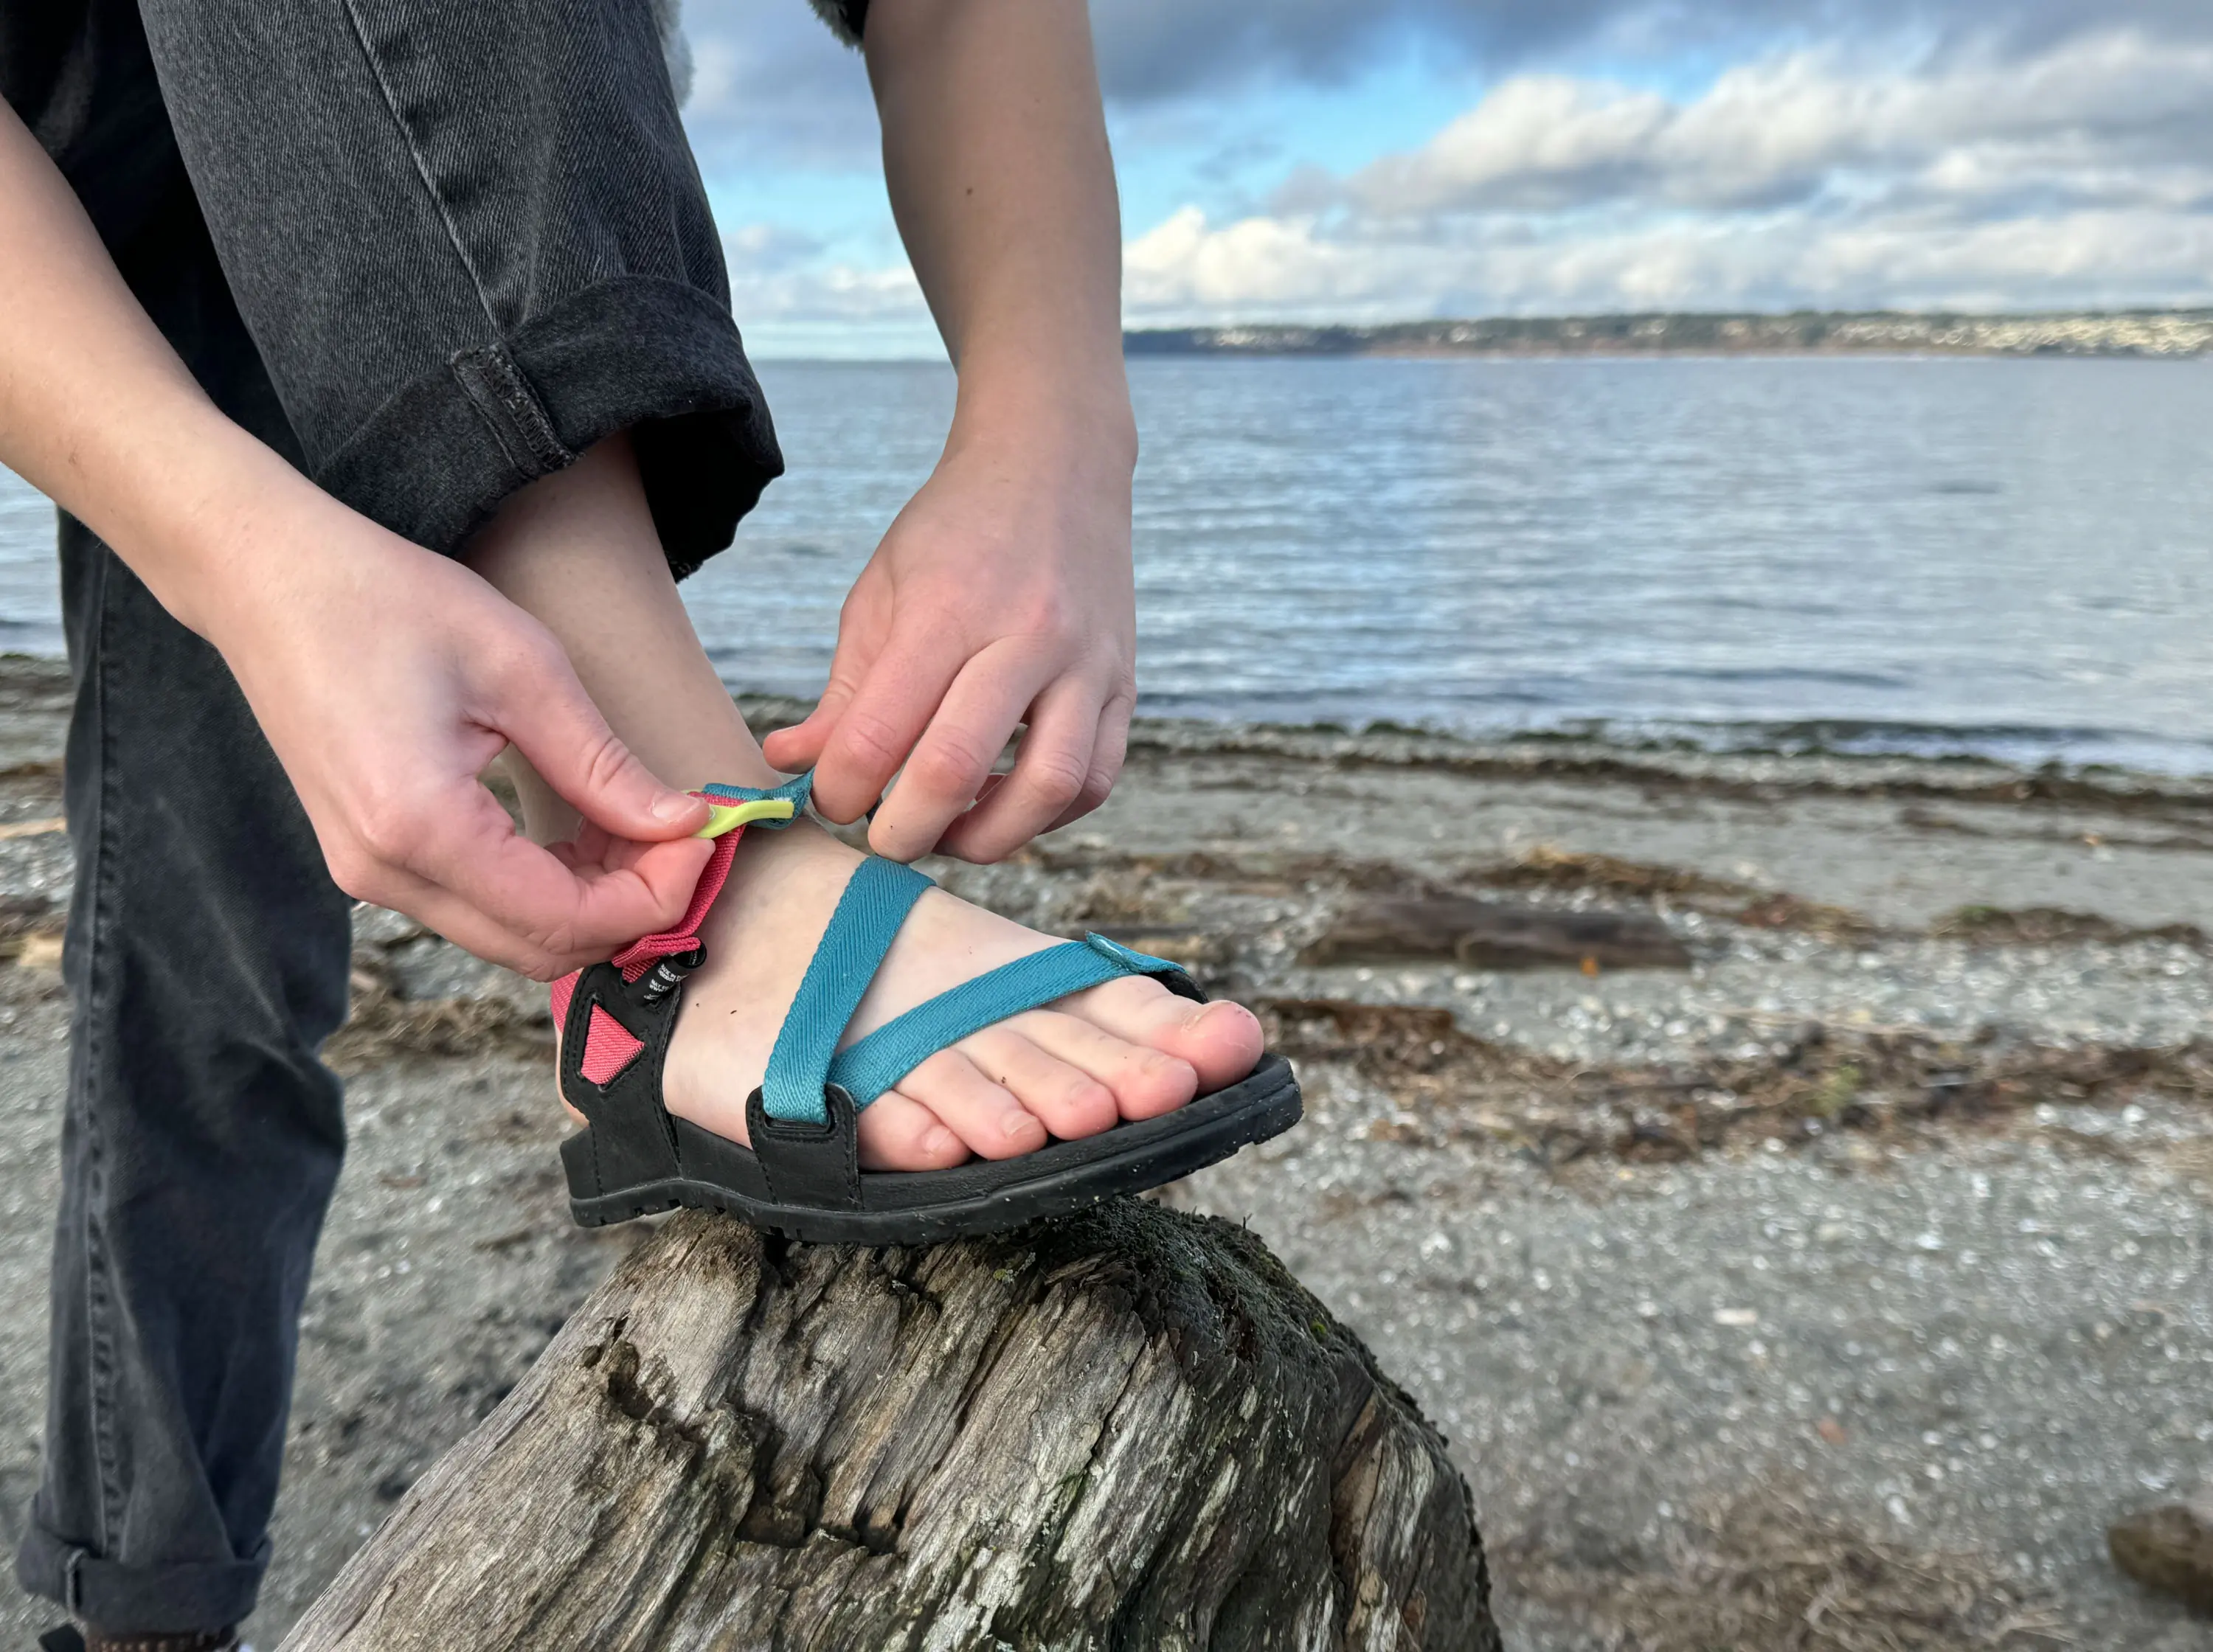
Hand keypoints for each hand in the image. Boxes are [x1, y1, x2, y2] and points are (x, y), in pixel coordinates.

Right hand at [202, 497, 710, 977]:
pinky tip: (588, 827)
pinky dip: (546, 886)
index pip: (568, 919)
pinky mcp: (370, 860)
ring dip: (592, 900)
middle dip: (631, 907)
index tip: (703, 837)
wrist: (268, 580)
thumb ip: (604, 765)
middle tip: (684, 835)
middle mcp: (385, 874)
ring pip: (512, 937)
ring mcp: (369, 876)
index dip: (654, 894)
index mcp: (421, 827)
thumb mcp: (522, 668)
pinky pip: (479, 906)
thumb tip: (683, 824)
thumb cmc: (386, 601)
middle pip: (542, 949)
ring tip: (643, 825)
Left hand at [763, 421, 1136, 862]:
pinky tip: (1008, 805)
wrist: (1058, 465)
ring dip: (989, 837)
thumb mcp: (882, 590)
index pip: (879, 732)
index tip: (830, 800)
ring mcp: (1086, 663)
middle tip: (881, 840)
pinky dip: (1048, 814)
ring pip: (1048, 788)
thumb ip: (842, 689)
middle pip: (956, 768)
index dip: (841, 789)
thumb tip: (793, 763)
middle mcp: (1026, 636)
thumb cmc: (956, 531)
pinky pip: (1095, 778)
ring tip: (950, 834)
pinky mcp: (1124, 684)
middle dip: (903, 831)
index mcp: (947, 608)